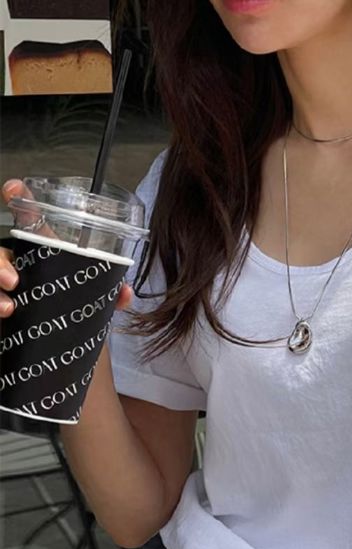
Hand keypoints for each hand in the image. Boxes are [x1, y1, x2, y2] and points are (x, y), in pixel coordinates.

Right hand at [0, 178, 133, 318]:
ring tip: (8, 308)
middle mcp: (19, 269)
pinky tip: (4, 312)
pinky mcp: (1, 308)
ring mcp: (5, 289)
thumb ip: (107, 296)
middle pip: (0, 254)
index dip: (21, 206)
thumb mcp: (88, 302)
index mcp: (41, 260)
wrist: (59, 345)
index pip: (28, 228)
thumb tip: (126, 292)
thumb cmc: (70, 316)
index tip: (14, 188)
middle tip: (14, 281)